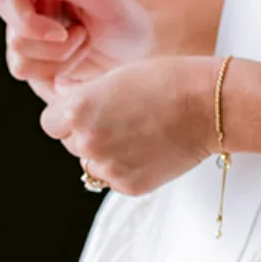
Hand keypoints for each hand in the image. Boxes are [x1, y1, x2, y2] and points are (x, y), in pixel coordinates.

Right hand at [0, 0, 153, 101]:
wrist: (140, 49)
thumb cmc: (123, 14)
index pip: (5, 1)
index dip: (26, 22)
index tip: (61, 32)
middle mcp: (24, 18)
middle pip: (16, 42)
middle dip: (57, 47)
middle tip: (85, 34)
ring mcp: (28, 48)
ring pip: (21, 67)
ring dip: (62, 61)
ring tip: (84, 45)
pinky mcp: (38, 75)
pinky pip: (37, 86)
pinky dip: (65, 78)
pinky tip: (82, 63)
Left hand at [40, 56, 216, 196]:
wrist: (210, 106)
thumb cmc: (167, 82)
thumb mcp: (116, 76)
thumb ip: (81, 91)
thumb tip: (59, 91)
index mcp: (78, 110)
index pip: (50, 122)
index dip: (66, 115)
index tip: (83, 110)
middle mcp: (88, 141)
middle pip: (69, 143)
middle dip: (87, 132)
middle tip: (120, 118)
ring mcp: (109, 167)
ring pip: (91, 164)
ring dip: (104, 152)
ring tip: (136, 133)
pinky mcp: (129, 186)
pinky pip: (114, 178)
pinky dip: (125, 167)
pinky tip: (148, 148)